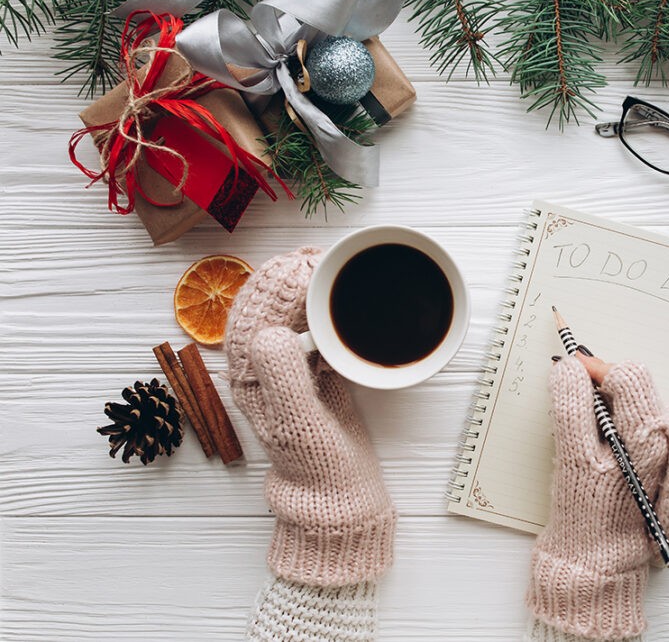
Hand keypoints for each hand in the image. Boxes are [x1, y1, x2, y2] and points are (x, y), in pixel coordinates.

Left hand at [225, 247, 396, 586]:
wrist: (337, 494)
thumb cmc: (316, 463)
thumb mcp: (298, 421)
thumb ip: (284, 377)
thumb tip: (274, 332)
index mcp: (251, 374)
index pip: (257, 312)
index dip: (278, 283)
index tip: (308, 265)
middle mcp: (264, 367)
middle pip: (269, 306)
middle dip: (290, 275)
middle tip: (319, 255)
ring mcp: (288, 369)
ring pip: (289, 315)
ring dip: (305, 287)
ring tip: (326, 264)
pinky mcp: (313, 373)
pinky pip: (312, 331)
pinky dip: (322, 309)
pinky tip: (336, 297)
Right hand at [526, 355, 668, 639]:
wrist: (599, 568)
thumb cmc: (584, 516)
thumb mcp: (571, 461)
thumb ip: (571, 410)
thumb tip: (569, 370)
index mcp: (649, 442)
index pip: (629, 379)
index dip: (597, 368)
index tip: (573, 370)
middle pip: (646, 390)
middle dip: (612, 388)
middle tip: (585, 400)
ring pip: (661, 408)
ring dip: (633, 411)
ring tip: (608, 435)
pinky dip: (650, 433)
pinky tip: (629, 453)